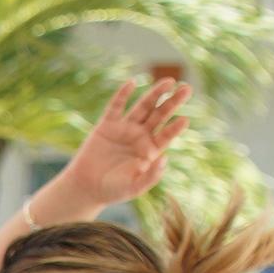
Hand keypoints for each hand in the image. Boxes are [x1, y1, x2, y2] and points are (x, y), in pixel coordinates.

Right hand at [46, 76, 186, 219]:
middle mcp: (140, 136)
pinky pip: (116, 106)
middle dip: (173, 102)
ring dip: (156, 94)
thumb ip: (150, 177)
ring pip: (143, 106)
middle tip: (187, 89)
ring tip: (169, 82)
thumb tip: (164, 158)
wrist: (86, 188)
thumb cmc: (112, 190)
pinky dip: (123, 94)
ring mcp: (124, 128)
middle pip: (160, 115)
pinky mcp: (107, 125)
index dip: (175, 128)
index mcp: (150, 150)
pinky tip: (132, 82)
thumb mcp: (134, 188)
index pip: (166, 135)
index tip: (184, 120)